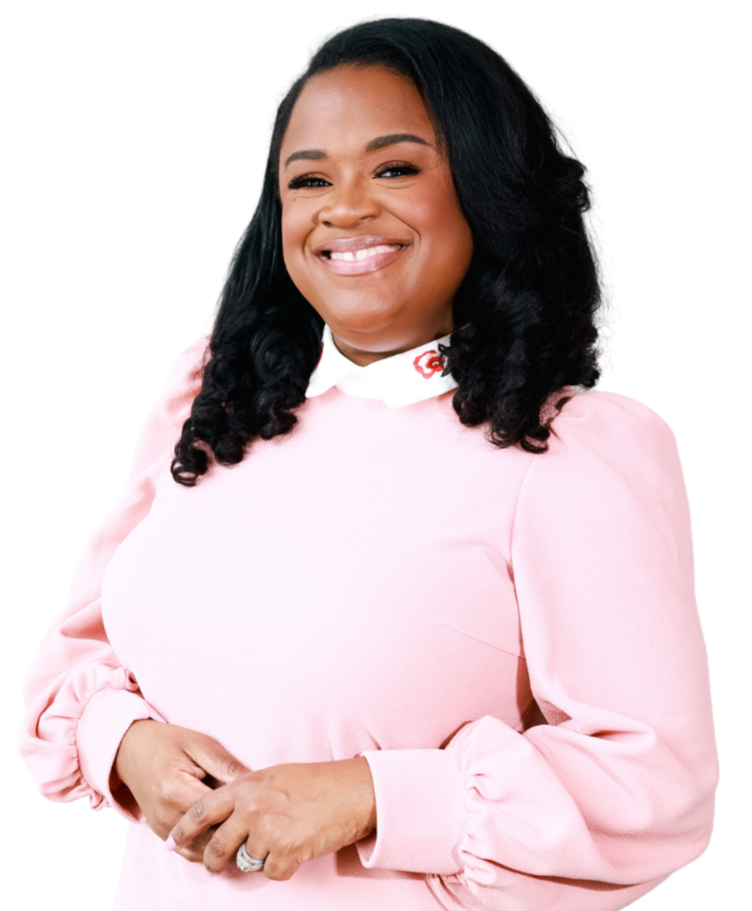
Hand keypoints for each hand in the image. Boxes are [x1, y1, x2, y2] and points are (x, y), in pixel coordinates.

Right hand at [113, 720, 250, 862]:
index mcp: (175, 790)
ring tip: (249, 830)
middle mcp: (166, 816)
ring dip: (225, 843)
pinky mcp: (162, 835)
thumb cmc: (168, 743)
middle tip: (262, 822)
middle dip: (238, 830)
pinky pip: (191, 852)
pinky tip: (227, 835)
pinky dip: (210, 847)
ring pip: (203, 850)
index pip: (218, 813)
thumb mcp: (200, 744)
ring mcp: (161, 829)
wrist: (130, 750)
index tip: (263, 806)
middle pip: (212, 835)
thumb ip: (225, 766)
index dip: (243, 811)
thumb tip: (255, 782)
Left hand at [167, 758, 376, 879]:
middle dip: (213, 860)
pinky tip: (298, 848)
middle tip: (214, 865)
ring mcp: (268, 830)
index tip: (172, 842)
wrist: (351, 791)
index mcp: (246, 785)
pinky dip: (283, 866)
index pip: (202, 809)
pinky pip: (271, 872)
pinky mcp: (286, 851)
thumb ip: (247, 793)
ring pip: (246, 861)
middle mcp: (252, 807)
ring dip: (261, 858)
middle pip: (217, 845)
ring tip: (283, 840)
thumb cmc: (316, 782)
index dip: (184, 829)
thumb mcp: (274, 777)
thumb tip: (227, 814)